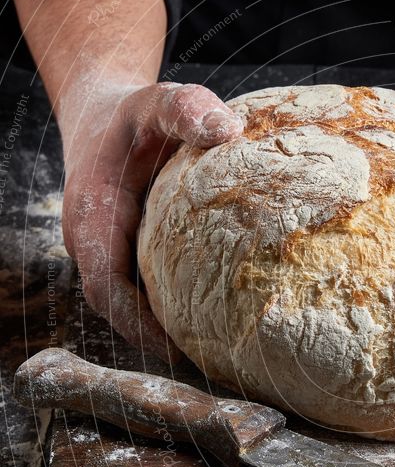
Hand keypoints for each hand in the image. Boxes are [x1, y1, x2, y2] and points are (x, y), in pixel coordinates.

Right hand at [61, 82, 242, 362]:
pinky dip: (170, 307)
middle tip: (211, 365)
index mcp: (93, 217)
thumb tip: (229, 130)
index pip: (106, 287)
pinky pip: (144, 287)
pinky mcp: (128, 250)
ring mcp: (110, 249)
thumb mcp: (158, 101)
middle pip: (118, 307)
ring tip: (217, 354)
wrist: (104, 112)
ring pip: (131, 302)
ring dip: (164, 329)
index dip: (136, 323)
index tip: (176, 349)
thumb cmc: (134, 113)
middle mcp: (96, 241)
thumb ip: (186, 109)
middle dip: (157, 339)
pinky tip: (213, 317)